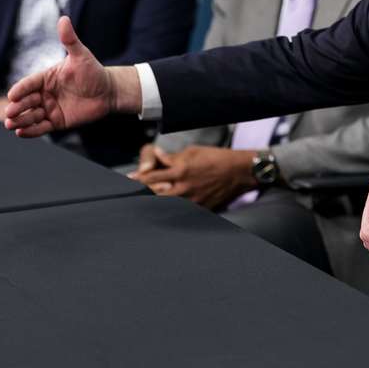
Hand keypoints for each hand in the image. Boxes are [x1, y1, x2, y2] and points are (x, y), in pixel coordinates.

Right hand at [5, 17, 141, 136]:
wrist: (109, 91)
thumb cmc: (93, 71)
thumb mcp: (81, 55)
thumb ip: (70, 40)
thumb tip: (64, 19)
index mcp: (45, 78)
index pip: (28, 84)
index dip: (20, 90)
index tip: (12, 95)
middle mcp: (43, 94)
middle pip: (25, 101)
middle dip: (16, 107)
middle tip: (9, 113)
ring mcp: (49, 108)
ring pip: (29, 116)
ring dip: (19, 120)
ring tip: (11, 125)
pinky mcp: (56, 122)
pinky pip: (40, 128)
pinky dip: (30, 131)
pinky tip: (21, 133)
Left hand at [128, 145, 256, 209]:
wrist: (241, 171)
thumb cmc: (218, 158)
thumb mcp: (193, 151)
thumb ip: (173, 157)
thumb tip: (158, 158)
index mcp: (181, 171)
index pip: (151, 178)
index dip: (137, 180)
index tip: (127, 181)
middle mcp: (185, 188)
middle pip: (155, 196)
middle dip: (141, 197)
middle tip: (129, 199)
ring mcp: (193, 201)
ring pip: (166, 207)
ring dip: (154, 207)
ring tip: (143, 208)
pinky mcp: (202, 209)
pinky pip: (183, 213)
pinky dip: (172, 213)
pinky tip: (165, 216)